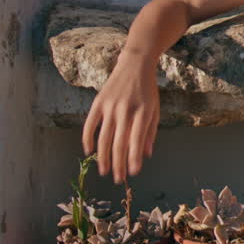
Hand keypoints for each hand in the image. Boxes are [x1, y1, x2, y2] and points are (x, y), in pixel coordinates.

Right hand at [81, 50, 159, 183]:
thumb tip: (145, 155)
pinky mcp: (98, 101)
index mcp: (143, 112)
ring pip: (103, 137)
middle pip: (118, 143)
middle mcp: (125, 109)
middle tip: (118, 180)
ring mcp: (110, 105)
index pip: (136, 140)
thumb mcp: (155, 109)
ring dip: (103, 157)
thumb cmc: (148, 90)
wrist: (135, 64)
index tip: (134, 173)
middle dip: (118, 164)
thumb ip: (149, 132)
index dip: (134, 158)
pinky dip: (88, 139)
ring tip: (104, 171)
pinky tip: (89, 152)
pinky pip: (90, 124)